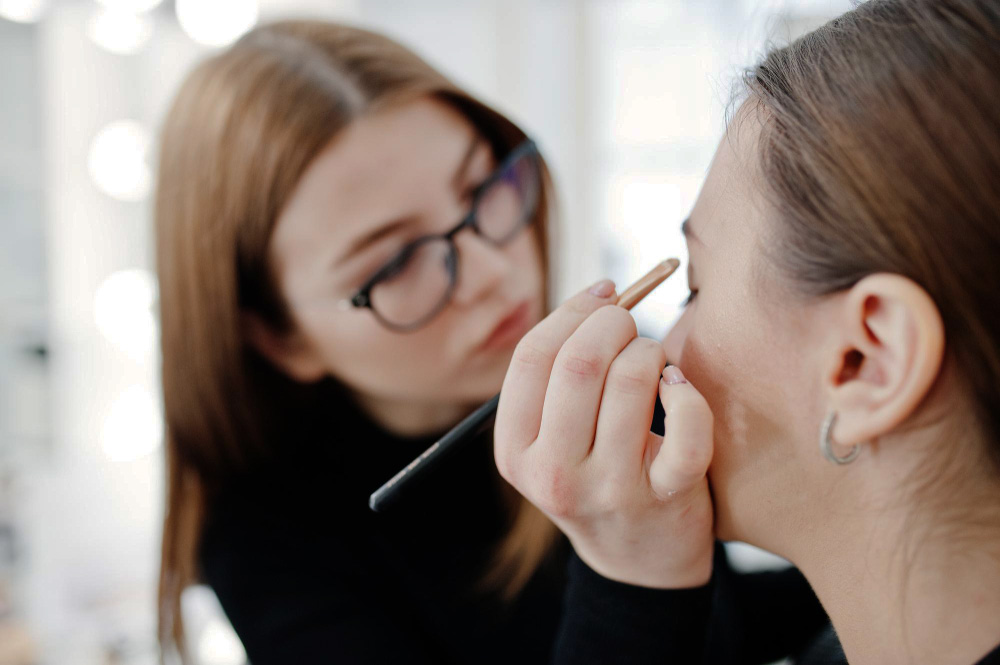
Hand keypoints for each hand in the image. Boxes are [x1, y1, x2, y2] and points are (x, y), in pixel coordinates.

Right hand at [494, 280, 714, 587]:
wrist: (638, 563)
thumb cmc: (595, 477)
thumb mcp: (552, 439)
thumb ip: (557, 376)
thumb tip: (600, 294)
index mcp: (515, 452)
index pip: (532, 357)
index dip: (572, 311)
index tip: (604, 293)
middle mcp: (553, 474)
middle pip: (578, 363)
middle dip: (614, 323)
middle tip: (631, 324)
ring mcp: (609, 488)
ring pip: (630, 381)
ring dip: (650, 351)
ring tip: (654, 361)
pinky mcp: (666, 497)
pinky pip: (687, 425)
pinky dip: (688, 391)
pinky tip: (680, 388)